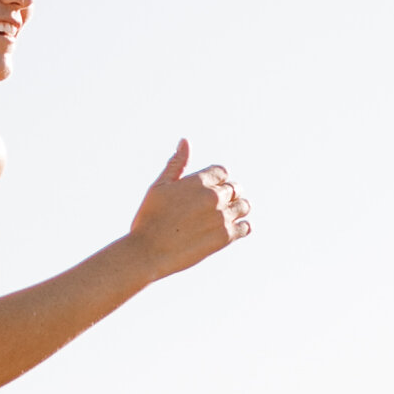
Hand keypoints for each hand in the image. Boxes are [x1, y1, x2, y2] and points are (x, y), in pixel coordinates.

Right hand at [127, 139, 250, 277]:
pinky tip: (230, 230)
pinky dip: (241, 227)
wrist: (148, 252)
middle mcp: (214, 196)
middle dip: (228, 194)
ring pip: (244, 206)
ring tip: (224, 216)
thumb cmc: (149, 218)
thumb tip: (185, 141)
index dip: (216, 180)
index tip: (209, 189)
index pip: (222, 172)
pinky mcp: (225, 237)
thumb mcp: (160, 186)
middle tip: (216, 205)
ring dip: (237, 209)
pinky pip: (245, 227)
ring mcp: (222, 217)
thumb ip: (176, 163)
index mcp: (199, 181)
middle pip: (235, 188)